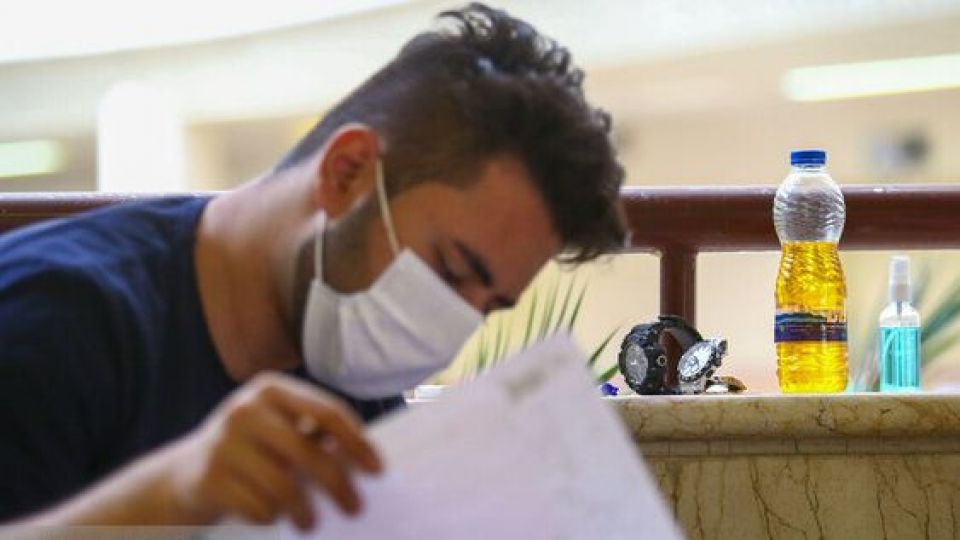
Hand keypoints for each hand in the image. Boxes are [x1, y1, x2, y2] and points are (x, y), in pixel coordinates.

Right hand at [166, 372, 381, 530]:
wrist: (186, 474)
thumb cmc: (253, 451)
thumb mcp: (281, 430)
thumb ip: (317, 438)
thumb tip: (366, 465)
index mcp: (271, 389)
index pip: (327, 412)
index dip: (357, 443)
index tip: (377, 470)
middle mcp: (245, 409)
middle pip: (308, 452)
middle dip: (338, 485)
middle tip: (356, 508)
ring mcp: (223, 443)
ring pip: (284, 486)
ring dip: (305, 511)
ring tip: (310, 523)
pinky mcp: (208, 478)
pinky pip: (258, 507)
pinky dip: (272, 517)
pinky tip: (272, 516)